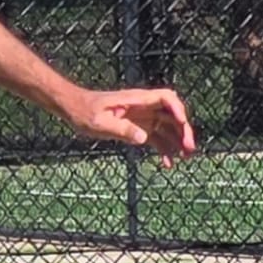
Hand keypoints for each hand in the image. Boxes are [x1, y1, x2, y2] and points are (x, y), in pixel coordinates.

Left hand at [70, 86, 196, 168]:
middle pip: (172, 115)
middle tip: (189, 149)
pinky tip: (167, 164)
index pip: (165, 98)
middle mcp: (143, 107)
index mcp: (136, 100)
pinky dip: (164, 149)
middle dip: (183, 130)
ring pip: (167, 128)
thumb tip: (143, 138)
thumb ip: (121, 129)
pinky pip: (156, 137)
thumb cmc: (84, 112)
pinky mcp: (137, 127)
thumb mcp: (99, 122)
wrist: (74, 109)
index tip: (182, 123)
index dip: (177, 109)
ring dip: (177, 141)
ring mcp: (142, 117)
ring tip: (184, 158)